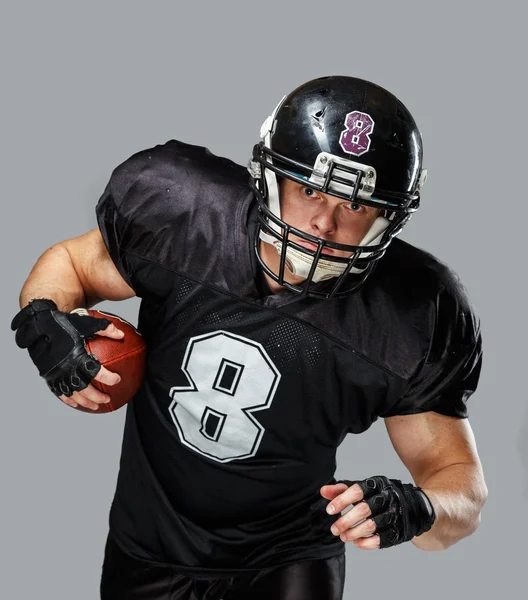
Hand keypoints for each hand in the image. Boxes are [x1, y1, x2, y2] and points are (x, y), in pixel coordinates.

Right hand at [57, 321, 123, 410]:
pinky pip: (58, 391)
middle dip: (96, 396)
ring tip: (95, 406)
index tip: (117, 380)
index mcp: (76, 355)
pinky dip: (68, 399)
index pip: (95, 371)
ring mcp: (56, 373)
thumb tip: (122, 334)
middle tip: (107, 399)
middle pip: (83, 388)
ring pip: (71, 393)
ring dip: (84, 402)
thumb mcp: (87, 323)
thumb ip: (105, 329)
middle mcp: (65, 367)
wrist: (39, 325)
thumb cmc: (65, 323)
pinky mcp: (48, 375)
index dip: (107, 377)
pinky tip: (76, 403)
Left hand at [320, 476, 434, 549]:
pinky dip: (367, 543)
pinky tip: (357, 543)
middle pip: (363, 509)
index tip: (329, 510)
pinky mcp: (400, 530)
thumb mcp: (363, 488)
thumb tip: (323, 491)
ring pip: (372, 525)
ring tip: (343, 537)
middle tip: (334, 529)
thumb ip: (342, 489)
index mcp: (377, 484)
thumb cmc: (380, 495)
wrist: (414, 505)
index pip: (356, 490)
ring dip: (354, 533)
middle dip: (345, 521)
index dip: (341, 501)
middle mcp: (388, 497)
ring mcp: (395, 514)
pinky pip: (383, 539)